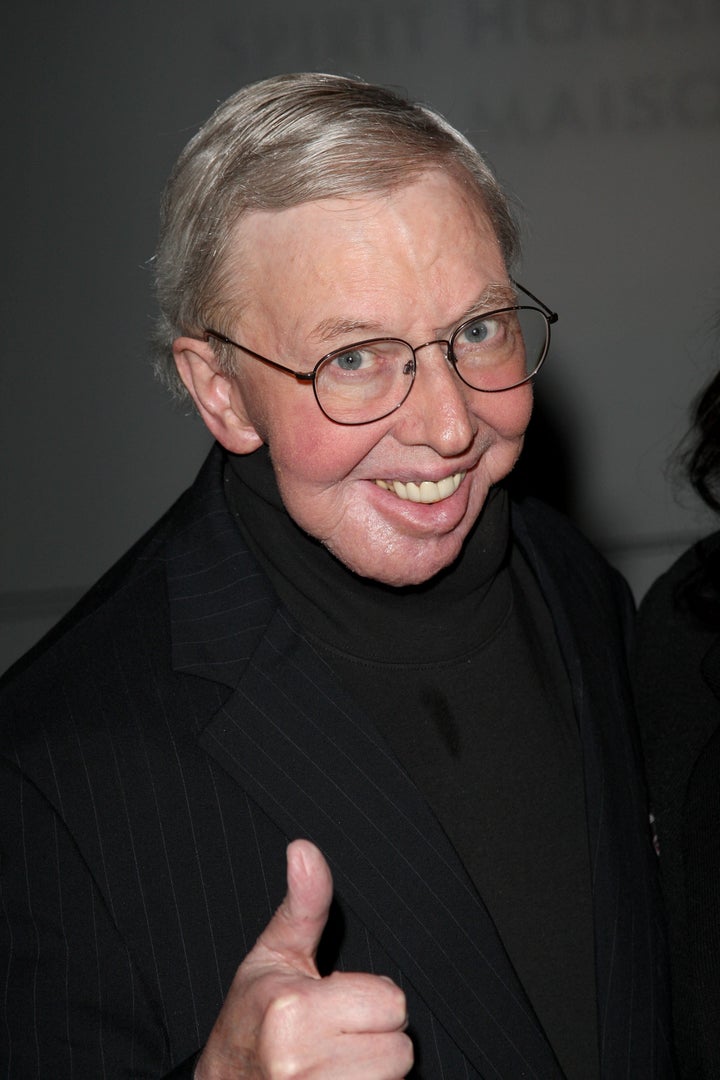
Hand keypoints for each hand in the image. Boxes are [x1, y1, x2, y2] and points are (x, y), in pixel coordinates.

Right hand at [194, 839, 412, 1078]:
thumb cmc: (249, 1017)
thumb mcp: (274, 955)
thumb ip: (303, 904)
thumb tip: (304, 849)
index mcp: (293, 1011)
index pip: (392, 1003)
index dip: (369, 999)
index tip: (337, 1001)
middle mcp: (301, 1063)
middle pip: (399, 1048)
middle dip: (374, 1038)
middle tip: (336, 1034)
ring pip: (393, 1077)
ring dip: (373, 1071)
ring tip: (336, 1061)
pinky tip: (337, 1079)